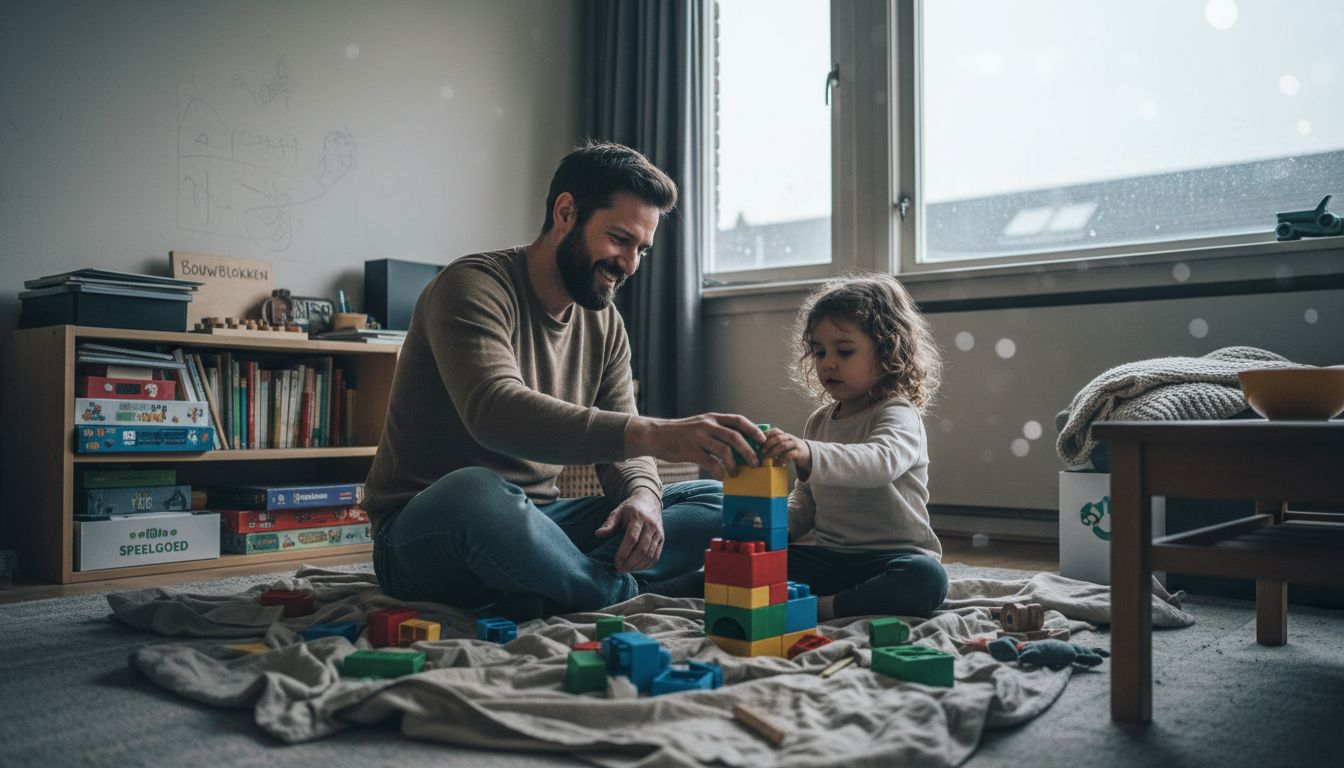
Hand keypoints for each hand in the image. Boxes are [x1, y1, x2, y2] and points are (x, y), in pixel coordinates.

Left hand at [594, 488, 663, 572]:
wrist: (649, 501)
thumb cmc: (629, 509)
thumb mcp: (617, 512)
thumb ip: (609, 524)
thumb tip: (598, 534)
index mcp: (638, 517)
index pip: (632, 538)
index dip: (624, 552)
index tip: (616, 562)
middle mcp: (650, 525)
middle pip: (642, 549)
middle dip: (630, 562)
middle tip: (620, 570)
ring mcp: (658, 532)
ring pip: (650, 554)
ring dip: (638, 566)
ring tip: (627, 570)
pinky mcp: (662, 538)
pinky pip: (656, 555)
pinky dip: (647, 565)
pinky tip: (637, 568)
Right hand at [625, 413, 764, 479]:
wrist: (656, 435)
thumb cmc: (682, 433)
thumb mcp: (701, 425)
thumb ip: (718, 432)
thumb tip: (740, 445)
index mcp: (713, 418)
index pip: (739, 421)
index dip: (753, 430)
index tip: (763, 440)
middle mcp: (708, 425)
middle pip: (735, 437)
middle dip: (749, 451)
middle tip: (756, 463)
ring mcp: (699, 437)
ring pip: (724, 451)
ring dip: (734, 464)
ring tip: (736, 473)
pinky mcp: (690, 450)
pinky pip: (710, 462)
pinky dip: (718, 471)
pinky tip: (720, 477)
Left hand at [760, 427, 811, 477]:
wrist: (809, 455)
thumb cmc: (792, 450)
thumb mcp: (784, 445)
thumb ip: (774, 445)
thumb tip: (758, 449)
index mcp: (785, 435)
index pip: (775, 430)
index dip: (766, 434)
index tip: (758, 440)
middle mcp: (790, 438)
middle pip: (778, 437)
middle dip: (768, 443)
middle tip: (761, 451)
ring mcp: (795, 444)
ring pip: (783, 445)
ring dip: (773, 451)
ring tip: (767, 457)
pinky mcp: (799, 453)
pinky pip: (789, 455)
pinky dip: (782, 459)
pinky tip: (777, 463)